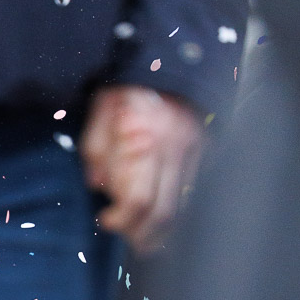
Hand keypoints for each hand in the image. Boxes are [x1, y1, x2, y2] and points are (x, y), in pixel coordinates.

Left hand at [79, 85, 204, 254]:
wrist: (171, 56)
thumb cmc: (129, 85)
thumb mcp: (100, 112)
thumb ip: (94, 151)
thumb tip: (99, 186)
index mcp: (143, 140)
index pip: (138, 201)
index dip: (121, 221)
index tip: (106, 219)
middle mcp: (172, 150)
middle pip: (163, 213)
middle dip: (144, 236)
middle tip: (130, 243)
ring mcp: (192, 151)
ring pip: (182, 207)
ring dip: (163, 231)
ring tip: (147, 240)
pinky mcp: (204, 150)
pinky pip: (191, 192)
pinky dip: (178, 212)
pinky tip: (164, 219)